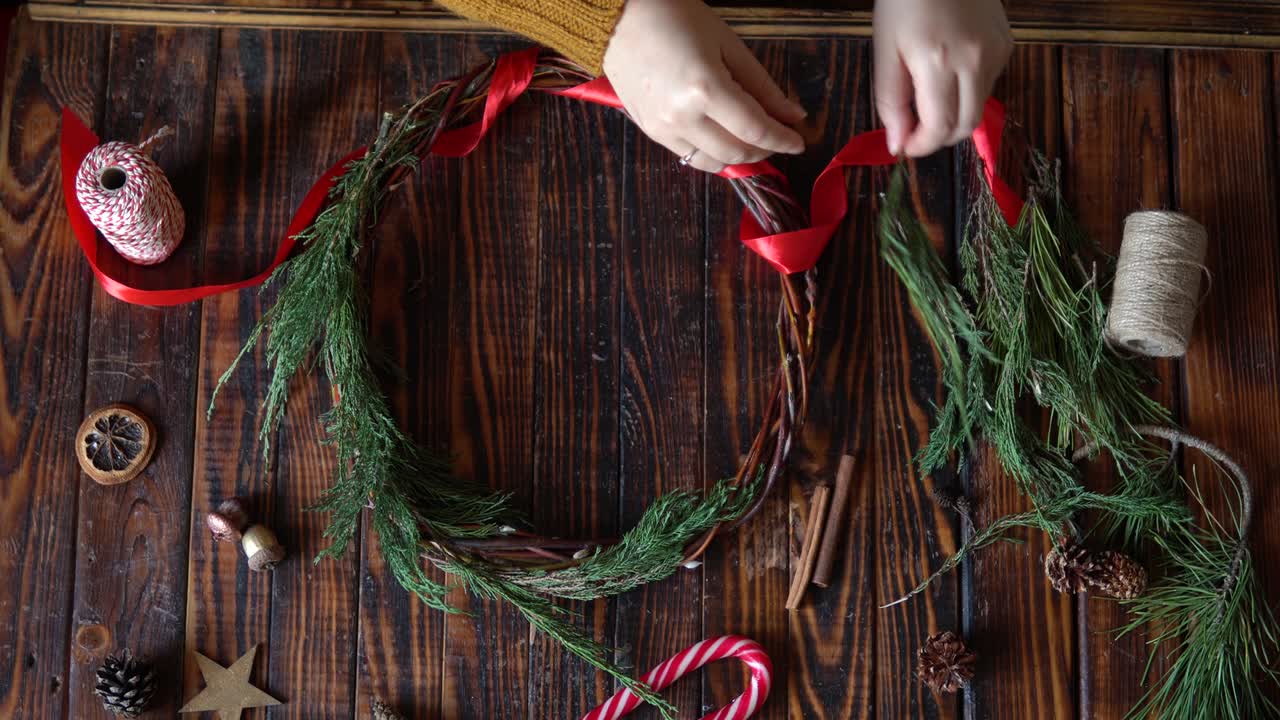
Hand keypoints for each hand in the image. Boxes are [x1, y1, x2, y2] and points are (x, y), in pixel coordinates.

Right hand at [602, 0, 805, 172]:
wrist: (619, 18)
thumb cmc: (675, 18)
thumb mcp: (728, 45)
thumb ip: (762, 85)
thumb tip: (792, 115)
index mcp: (705, 89)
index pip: (755, 129)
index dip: (782, 139)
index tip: (799, 141)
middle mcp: (682, 117)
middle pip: (736, 152)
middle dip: (764, 150)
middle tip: (778, 137)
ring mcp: (663, 128)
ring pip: (712, 163)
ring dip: (739, 157)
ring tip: (751, 140)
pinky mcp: (651, 132)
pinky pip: (689, 156)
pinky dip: (712, 153)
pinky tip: (722, 137)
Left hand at [873, 0, 1012, 156]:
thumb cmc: (903, 2)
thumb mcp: (884, 50)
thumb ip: (890, 101)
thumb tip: (897, 146)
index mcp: (938, 63)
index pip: (940, 127)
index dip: (921, 147)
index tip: (905, 148)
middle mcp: (975, 61)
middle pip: (966, 126)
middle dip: (939, 138)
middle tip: (916, 130)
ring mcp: (996, 53)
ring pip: (979, 107)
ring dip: (953, 116)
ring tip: (929, 98)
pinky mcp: (1006, 44)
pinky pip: (988, 84)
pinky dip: (967, 92)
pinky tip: (949, 72)